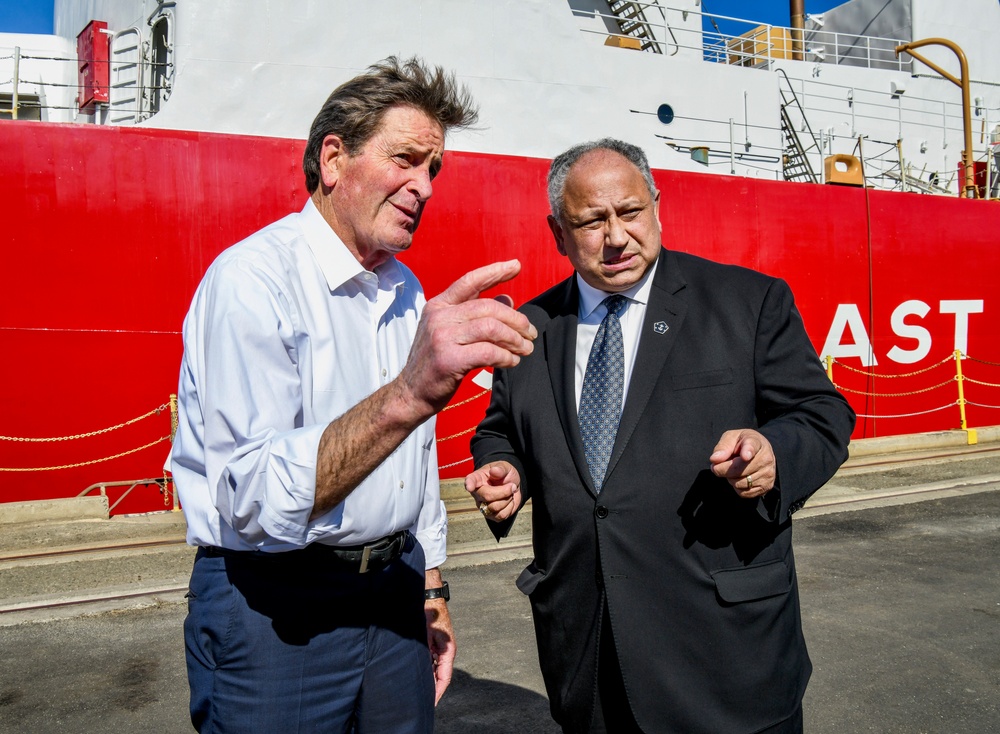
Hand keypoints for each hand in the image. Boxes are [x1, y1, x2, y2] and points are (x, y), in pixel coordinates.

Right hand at [400, 261, 535, 415]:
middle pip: (488, 307)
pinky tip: (512, 361)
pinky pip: (488, 352)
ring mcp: (442, 337)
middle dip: (516, 319)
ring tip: (526, 349)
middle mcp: (438, 317)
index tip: (516, 266)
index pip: (470, 281)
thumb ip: (476, 314)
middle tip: (531, 333)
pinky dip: (506, 356)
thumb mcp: (450, 331)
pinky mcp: (448, 360)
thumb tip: (507, 299)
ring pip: (491, 328)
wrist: (410, 393)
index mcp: (438, 305)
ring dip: (515, 339)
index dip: (495, 272)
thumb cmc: (435, 363)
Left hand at [424, 568, 454, 703]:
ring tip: (416, 694)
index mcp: (448, 652)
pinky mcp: (433, 644)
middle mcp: (445, 652)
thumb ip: (426, 653)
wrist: (428, 596)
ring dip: (427, 680)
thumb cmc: (429, 613)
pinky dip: (424, 670)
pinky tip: (415, 676)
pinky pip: (430, 661)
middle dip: (431, 690)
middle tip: (421, 703)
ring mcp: (439, 648)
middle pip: (439, 677)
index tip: (430, 704)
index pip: (444, 679)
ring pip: (434, 670)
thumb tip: (424, 672)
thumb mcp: (426, 635)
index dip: (437, 693)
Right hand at [464, 461, 521, 520]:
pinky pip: (501, 515)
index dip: (469, 484)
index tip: (469, 486)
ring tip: (509, 493)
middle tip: (512, 486)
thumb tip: (494, 471)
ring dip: (507, 499)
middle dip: (503, 491)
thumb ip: (501, 468)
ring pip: (494, 507)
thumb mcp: (505, 467)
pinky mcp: (490, 515)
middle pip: (486, 496)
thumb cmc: (505, 474)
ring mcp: (482, 506)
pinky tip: (509, 501)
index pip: (470, 480)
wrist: (513, 485)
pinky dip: (509, 508)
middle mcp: (477, 493)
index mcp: (477, 478)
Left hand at [709, 429, 775, 498]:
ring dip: (730, 479)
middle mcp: (766, 458)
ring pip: (739, 483)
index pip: (752, 447)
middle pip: (738, 470)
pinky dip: (737, 487)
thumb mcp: (731, 437)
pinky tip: (740, 477)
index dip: (747, 451)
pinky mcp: (766, 487)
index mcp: (756, 442)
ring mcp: (768, 474)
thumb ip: (723, 447)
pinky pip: (744, 493)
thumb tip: (715, 459)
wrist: (759, 451)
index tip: (745, 456)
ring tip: (733, 470)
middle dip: (723, 469)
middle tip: (718, 465)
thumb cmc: (742, 444)